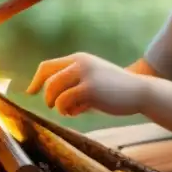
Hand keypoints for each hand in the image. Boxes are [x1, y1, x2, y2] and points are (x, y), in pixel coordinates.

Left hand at [27, 53, 146, 116]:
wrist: (140, 91)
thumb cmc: (113, 90)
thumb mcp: (92, 78)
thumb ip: (72, 82)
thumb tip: (48, 96)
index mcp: (78, 58)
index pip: (47, 66)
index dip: (36, 81)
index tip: (30, 92)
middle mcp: (80, 63)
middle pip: (48, 80)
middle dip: (47, 96)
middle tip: (53, 107)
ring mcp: (85, 75)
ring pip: (54, 91)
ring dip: (57, 105)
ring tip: (69, 110)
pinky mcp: (89, 89)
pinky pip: (64, 102)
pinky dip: (67, 110)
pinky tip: (77, 112)